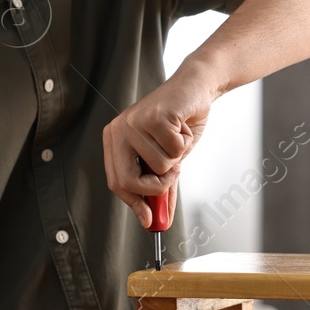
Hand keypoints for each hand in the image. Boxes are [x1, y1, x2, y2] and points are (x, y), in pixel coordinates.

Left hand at [103, 64, 220, 227]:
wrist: (195, 89)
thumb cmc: (179, 124)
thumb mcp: (167, 161)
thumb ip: (161, 191)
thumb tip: (157, 221)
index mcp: (114, 140)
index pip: (116, 183)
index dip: (134, 203)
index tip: (150, 219)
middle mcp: (118, 130)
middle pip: (127, 182)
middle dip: (156, 187)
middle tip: (173, 174)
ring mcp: (134, 122)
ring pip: (158, 166)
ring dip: (177, 158)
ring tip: (178, 137)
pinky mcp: (155, 116)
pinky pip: (174, 150)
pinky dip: (185, 142)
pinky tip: (183, 125)